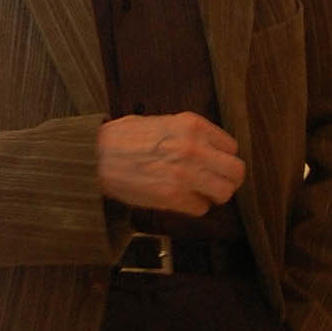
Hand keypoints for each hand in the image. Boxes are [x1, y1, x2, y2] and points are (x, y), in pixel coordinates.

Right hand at [96, 111, 244, 214]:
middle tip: (215, 182)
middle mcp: (194, 148)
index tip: (213, 164)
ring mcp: (185, 173)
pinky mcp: (173, 196)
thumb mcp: (162, 121)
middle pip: (236, 171)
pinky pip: (201, 208)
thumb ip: (188, 133)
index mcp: (192, 125)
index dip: (222, 158)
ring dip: (213, 195)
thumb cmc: (122, 138)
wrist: (95, 156)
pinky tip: (179, 199)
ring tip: (199, 192)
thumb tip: (209, 147)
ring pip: (224, 193)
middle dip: (227, 179)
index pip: (231, 147)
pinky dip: (193, 207)